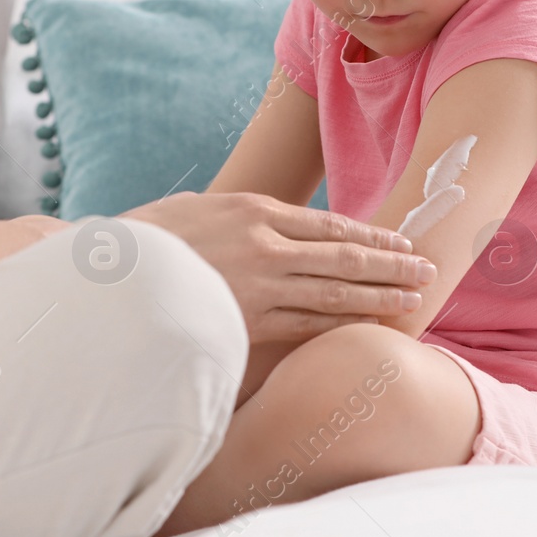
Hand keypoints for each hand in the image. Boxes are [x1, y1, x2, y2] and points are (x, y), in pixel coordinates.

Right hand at [118, 191, 436, 343]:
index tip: (400, 241)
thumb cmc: (145, 241)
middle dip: (391, 264)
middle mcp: (265, 244)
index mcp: (253, 210)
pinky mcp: (248, 321)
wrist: (108, 275)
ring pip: (334, 291)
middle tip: (428, 269)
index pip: (328, 224)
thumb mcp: (196, 210)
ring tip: (413, 299)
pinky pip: (306, 323)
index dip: (370, 235)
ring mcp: (259, 285)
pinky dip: (341, 324)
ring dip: (379, 296)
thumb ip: (237, 217)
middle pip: (344, 256)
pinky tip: (366, 326)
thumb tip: (265, 223)